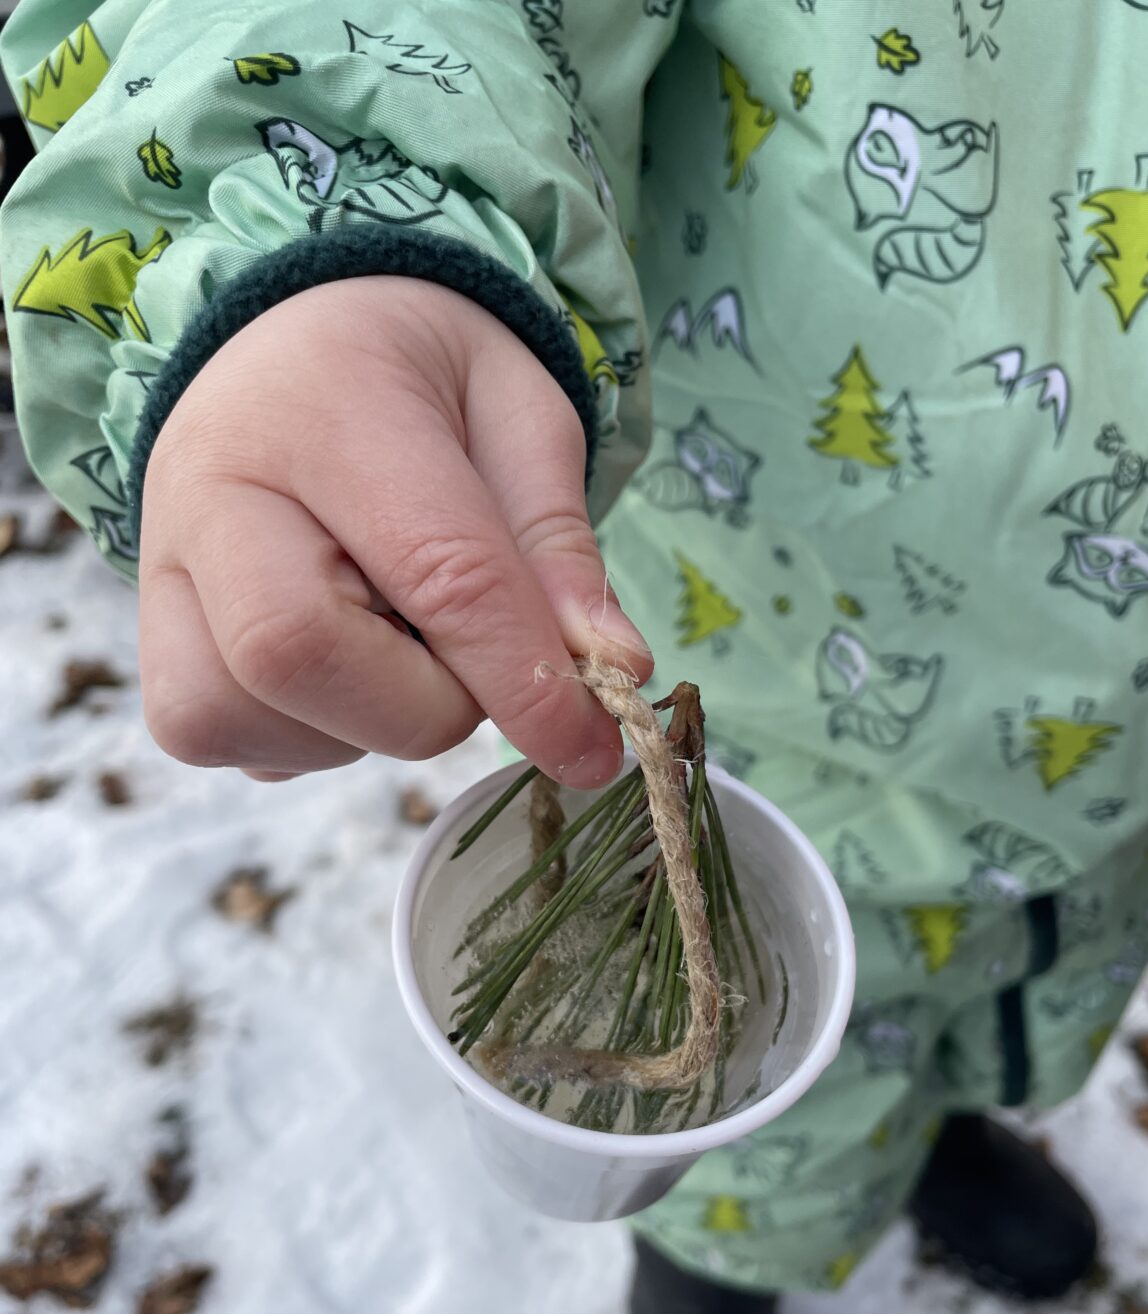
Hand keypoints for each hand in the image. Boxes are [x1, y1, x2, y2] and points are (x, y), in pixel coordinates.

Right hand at [138, 276, 650, 786]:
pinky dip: (314, 735)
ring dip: (367, 723)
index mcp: (321, 407)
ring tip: (396, 636)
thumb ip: (559, 545)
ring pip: (249, 718)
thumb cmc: (419, 379)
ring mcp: (160, 574)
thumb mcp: (520, 416)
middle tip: (470, 659)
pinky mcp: (152, 651)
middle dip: (424, 704)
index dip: (521, 675)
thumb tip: (612, 673)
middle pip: (297, 655)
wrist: (294, 351)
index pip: (435, 570)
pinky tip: (346, 661)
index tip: (592, 746)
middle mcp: (208, 491)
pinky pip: (230, 739)